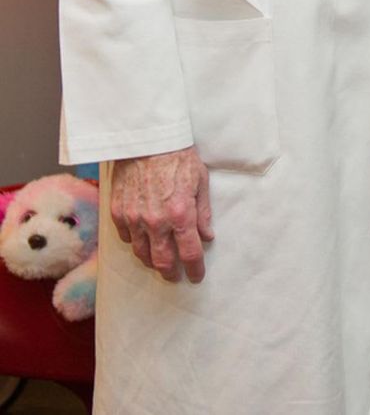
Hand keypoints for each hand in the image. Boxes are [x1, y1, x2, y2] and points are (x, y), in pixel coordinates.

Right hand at [110, 146, 213, 281]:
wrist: (147, 138)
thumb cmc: (178, 156)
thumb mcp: (200, 180)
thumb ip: (203, 212)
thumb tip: (207, 236)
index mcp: (181, 214)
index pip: (190, 253)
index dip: (195, 269)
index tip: (197, 276)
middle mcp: (156, 221)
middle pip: (162, 262)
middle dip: (171, 273)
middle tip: (176, 275)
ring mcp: (134, 218)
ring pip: (141, 254)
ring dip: (152, 261)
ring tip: (159, 261)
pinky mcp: (118, 211)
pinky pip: (126, 238)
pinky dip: (136, 243)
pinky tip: (143, 240)